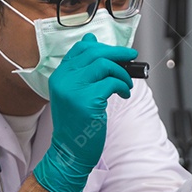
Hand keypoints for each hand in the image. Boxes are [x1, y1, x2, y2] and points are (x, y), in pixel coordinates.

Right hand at [33, 34, 137, 191]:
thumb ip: (82, 69)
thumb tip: (91, 40)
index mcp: (60, 76)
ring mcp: (74, 89)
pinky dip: (123, 86)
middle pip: (94, 53)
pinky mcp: (87, 101)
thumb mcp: (74, 92)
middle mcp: (64, 80)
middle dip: (118, 53)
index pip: (80, 49)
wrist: (69, 151)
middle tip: (131, 57)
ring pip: (104, 65)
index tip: (118, 51)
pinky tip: (124, 94)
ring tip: (126, 84)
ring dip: (122, 73)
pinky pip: (112, 83)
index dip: (102, 46)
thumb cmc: (75, 124)